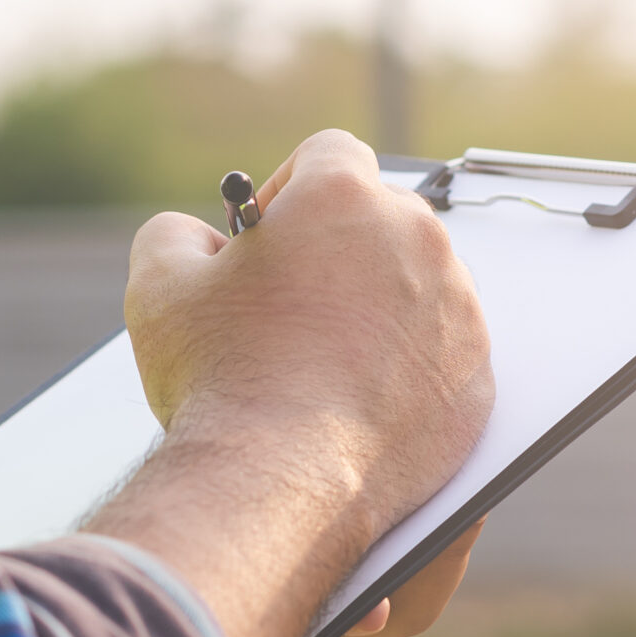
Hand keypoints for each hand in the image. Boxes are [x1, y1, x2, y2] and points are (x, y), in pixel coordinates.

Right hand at [87, 129, 494, 636]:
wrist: (279, 482)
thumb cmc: (222, 377)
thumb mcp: (159, 284)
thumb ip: (178, 232)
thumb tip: (199, 238)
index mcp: (343, 196)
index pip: (329, 154)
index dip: (291, 189)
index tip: (271, 236)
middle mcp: (414, 238)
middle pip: (381, 217)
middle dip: (340, 249)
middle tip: (292, 303)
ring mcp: (457, 308)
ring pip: (418, 284)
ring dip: (378, 305)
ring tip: (322, 360)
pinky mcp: (476, 376)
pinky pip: (443, 352)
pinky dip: (409, 366)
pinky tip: (357, 399)